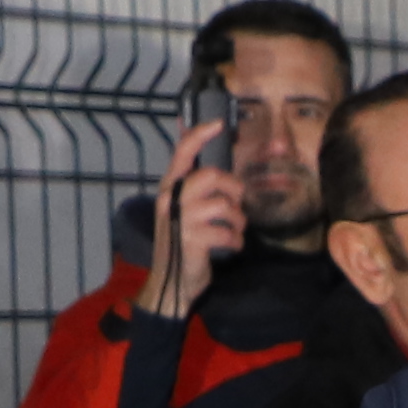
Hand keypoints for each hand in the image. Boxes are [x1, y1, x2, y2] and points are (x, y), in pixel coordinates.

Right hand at [144, 124, 243, 316]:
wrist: (171, 284)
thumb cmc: (183, 243)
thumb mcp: (185, 210)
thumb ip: (195, 186)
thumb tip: (210, 160)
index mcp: (169, 189)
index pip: (182, 153)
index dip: (200, 135)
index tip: (220, 123)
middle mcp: (171, 200)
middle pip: (211, 176)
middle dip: (232, 189)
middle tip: (235, 205)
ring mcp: (180, 221)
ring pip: (223, 205)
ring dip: (238, 221)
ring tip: (233, 231)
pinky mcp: (191, 242)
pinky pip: (227, 233)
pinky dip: (236, 242)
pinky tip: (231, 247)